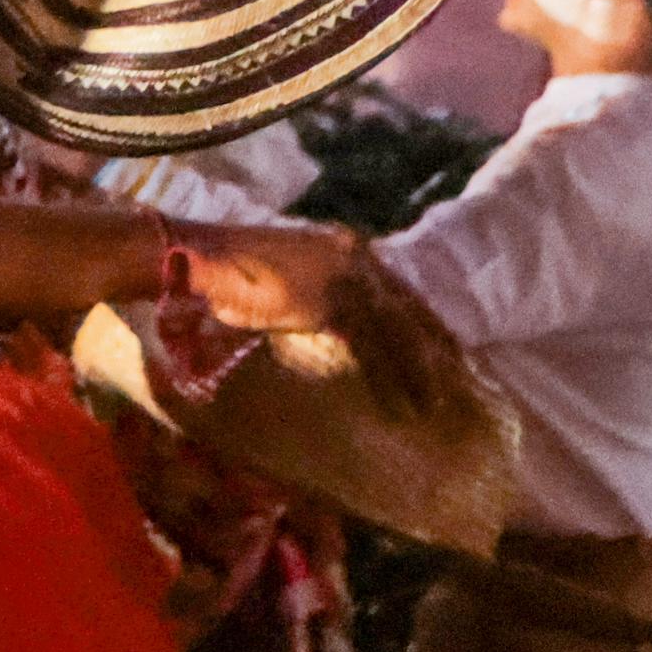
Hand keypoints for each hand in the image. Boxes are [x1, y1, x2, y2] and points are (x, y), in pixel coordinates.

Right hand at [176, 220, 476, 415]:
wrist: (189, 262)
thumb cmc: (221, 279)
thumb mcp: (283, 292)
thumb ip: (315, 304)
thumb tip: (331, 331)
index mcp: (342, 246)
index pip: (395, 291)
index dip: (421, 325)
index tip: (445, 355)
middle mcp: (350, 253)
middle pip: (406, 307)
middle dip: (434, 347)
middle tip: (462, 383)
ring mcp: (341, 271)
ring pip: (396, 327)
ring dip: (420, 370)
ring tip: (437, 405)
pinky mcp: (328, 295)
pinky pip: (372, 342)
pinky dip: (392, 375)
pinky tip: (406, 403)